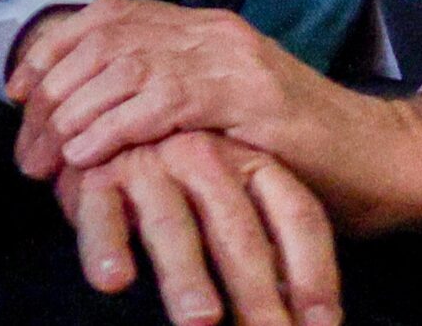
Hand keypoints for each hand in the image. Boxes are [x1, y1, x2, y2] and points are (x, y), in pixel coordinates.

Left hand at [7, 0, 421, 236]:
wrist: (382, 160)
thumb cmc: (298, 151)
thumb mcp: (219, 115)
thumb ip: (167, 100)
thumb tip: (91, 118)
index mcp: (202, 26)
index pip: (107, 15)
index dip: (54, 49)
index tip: (17, 93)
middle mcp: (211, 29)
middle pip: (106, 39)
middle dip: (54, 91)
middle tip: (26, 147)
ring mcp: (232, 57)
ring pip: (127, 65)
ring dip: (76, 111)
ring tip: (48, 153)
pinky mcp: (249, 95)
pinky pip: (165, 99)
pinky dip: (117, 124)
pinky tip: (89, 151)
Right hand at [58, 129, 339, 325]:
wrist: (102, 116)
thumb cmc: (183, 173)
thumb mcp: (233, 194)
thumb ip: (265, 243)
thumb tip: (307, 315)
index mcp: (253, 161)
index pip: (298, 216)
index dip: (315, 273)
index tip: (324, 325)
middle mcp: (207, 159)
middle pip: (239, 231)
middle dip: (257, 292)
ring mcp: (152, 164)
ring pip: (172, 225)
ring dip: (186, 276)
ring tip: (202, 321)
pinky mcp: (96, 174)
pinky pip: (102, 213)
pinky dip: (106, 246)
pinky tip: (113, 281)